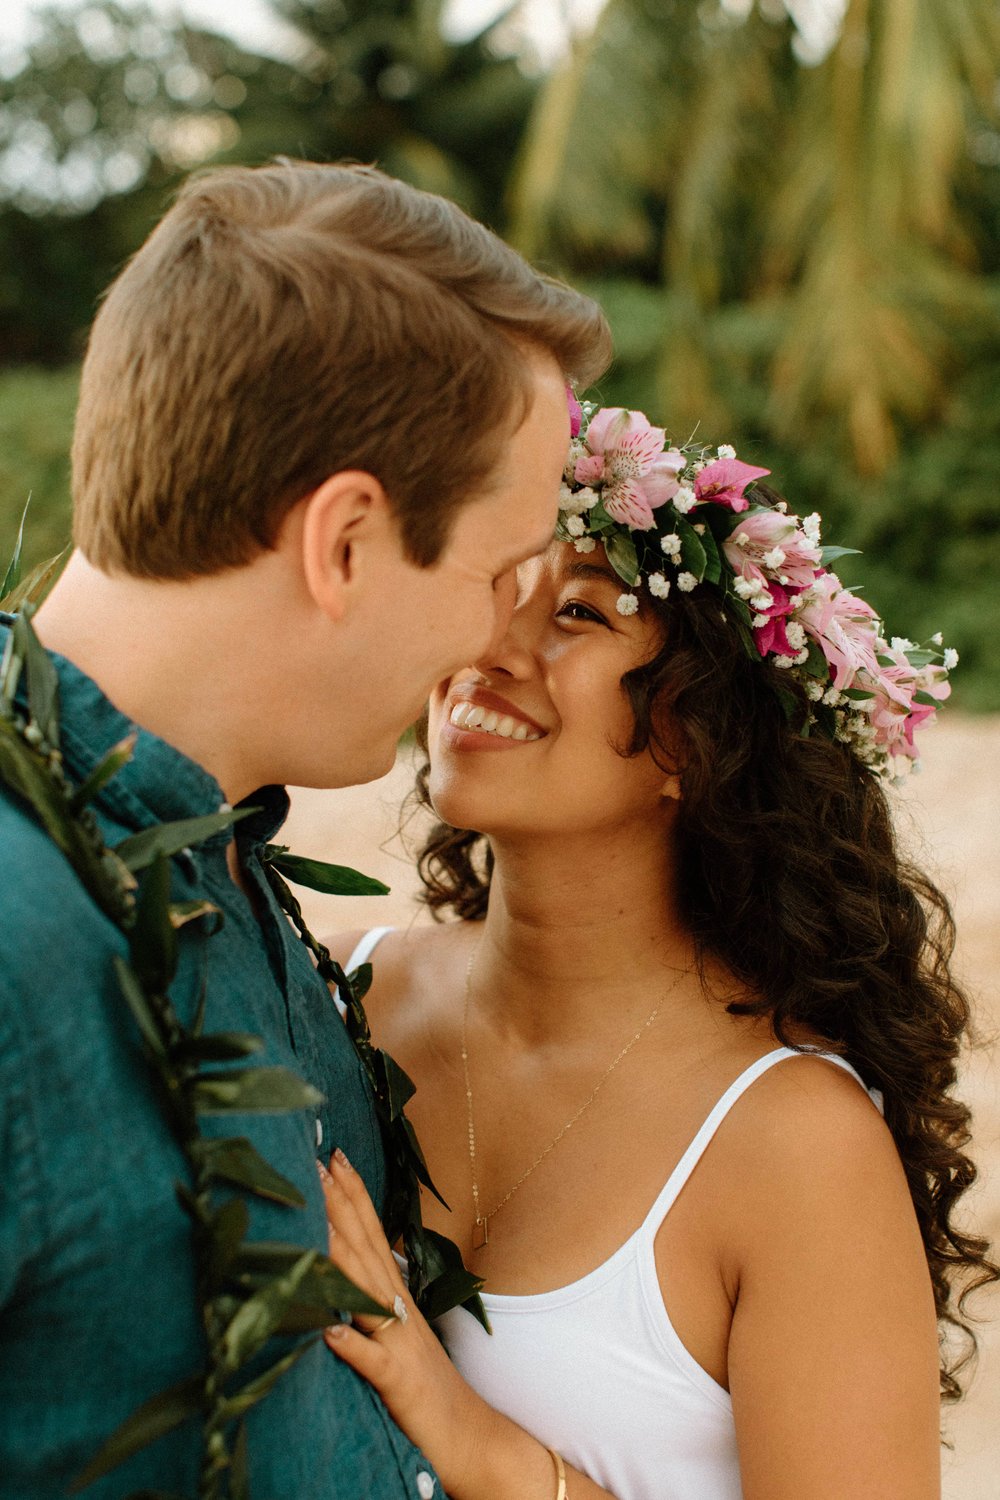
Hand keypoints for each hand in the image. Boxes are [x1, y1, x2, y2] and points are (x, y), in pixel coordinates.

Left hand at [318, 1150, 492, 1495]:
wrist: (467, 1433)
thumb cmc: (423, 1382)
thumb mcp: (395, 1331)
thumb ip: (369, 1298)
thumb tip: (339, 1265)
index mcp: (395, 1295)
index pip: (372, 1232)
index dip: (352, 1194)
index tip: (332, 1156)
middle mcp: (397, 1309)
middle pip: (366, 1247)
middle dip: (341, 1204)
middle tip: (317, 1163)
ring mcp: (398, 1343)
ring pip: (366, 1292)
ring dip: (341, 1257)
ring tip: (317, 1223)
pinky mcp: (395, 1381)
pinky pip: (371, 1361)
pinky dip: (350, 1344)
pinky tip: (325, 1330)